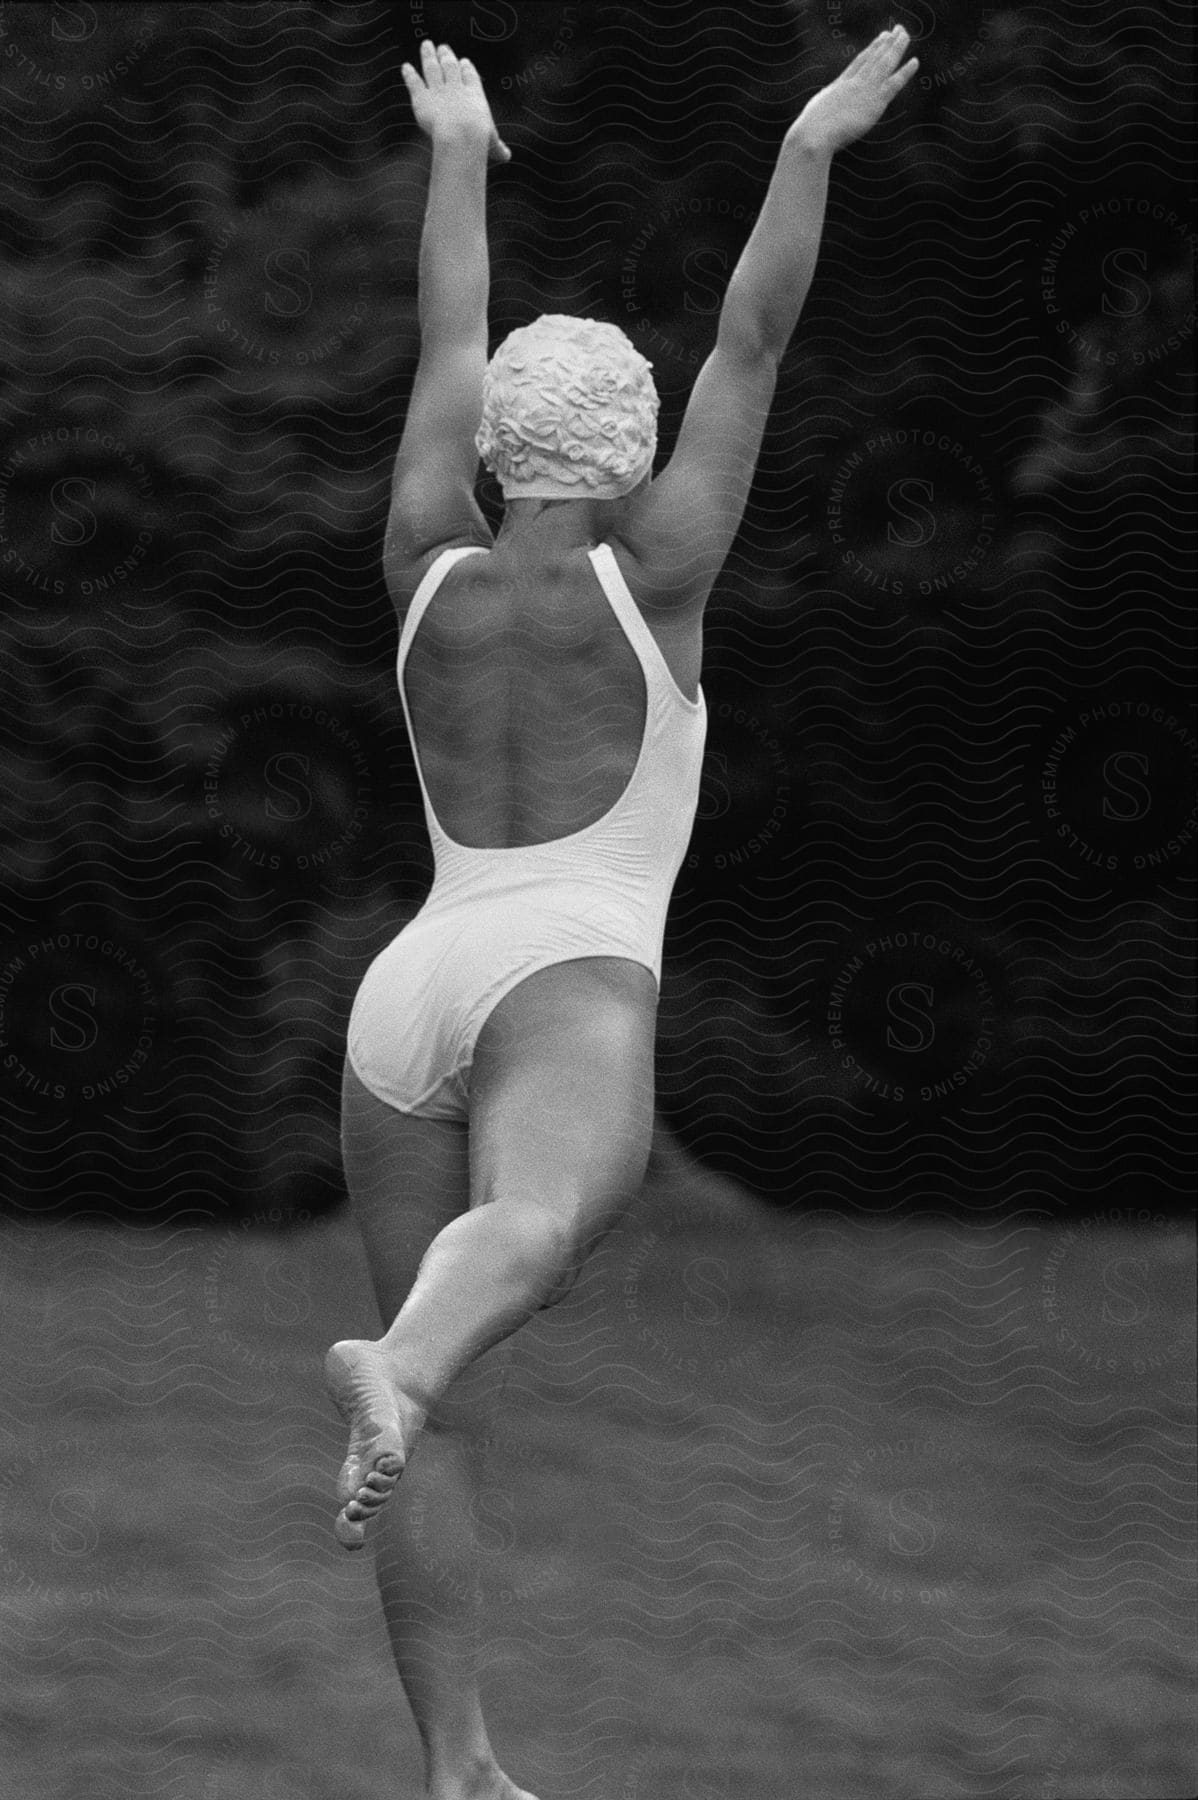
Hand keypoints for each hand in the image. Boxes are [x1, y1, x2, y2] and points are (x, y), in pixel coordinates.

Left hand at [401, 39, 511, 164]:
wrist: (461, 134)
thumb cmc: (479, 140)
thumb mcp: (491, 143)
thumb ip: (497, 147)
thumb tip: (506, 156)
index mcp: (475, 94)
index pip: (470, 76)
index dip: (466, 68)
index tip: (463, 61)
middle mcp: (456, 88)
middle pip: (450, 67)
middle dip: (446, 56)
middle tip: (443, 47)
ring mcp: (438, 91)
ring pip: (432, 68)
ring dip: (428, 56)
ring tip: (426, 45)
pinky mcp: (422, 98)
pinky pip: (414, 82)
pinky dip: (409, 74)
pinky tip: (405, 67)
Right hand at [791, 25, 918, 154]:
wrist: (814, 134)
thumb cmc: (808, 134)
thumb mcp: (813, 118)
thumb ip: (820, 116)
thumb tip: (811, 124)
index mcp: (839, 87)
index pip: (859, 63)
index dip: (871, 50)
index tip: (880, 39)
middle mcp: (853, 84)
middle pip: (873, 58)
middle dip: (886, 43)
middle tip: (896, 30)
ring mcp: (864, 91)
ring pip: (884, 64)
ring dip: (896, 47)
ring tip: (904, 33)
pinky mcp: (874, 103)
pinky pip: (893, 84)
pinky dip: (905, 72)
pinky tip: (915, 61)